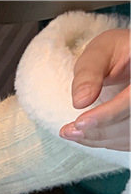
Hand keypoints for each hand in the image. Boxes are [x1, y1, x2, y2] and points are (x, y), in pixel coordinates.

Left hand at [59, 28, 129, 151]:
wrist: (130, 57)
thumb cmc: (116, 51)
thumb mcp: (101, 52)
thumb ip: (89, 73)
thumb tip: (80, 101)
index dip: (107, 115)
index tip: (80, 122)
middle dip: (99, 131)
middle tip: (68, 131)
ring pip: (130, 136)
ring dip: (100, 139)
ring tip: (71, 133)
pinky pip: (129, 141)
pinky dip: (106, 141)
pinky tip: (86, 135)